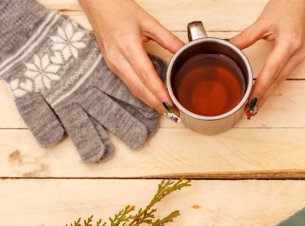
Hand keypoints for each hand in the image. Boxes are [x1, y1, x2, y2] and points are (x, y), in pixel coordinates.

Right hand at [79, 0, 183, 116]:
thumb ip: (168, 38)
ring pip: (133, 89)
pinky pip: (128, 84)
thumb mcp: (148, 21)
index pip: (147, 75)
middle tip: (173, 113)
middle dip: (156, 104)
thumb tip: (185, 51)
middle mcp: (117, 58)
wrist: (97, 4)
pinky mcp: (111, 65)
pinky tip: (152, 98)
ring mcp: (112, 64)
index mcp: (128, 45)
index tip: (172, 103)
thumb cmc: (119, 9)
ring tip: (166, 109)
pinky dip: (141, 94)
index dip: (159, 92)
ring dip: (149, 102)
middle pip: (139, 88)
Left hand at [231, 0, 304, 117]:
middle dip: (264, 97)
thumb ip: (245, 37)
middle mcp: (298, 52)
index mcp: (289, 43)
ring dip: (269, 93)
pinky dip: (274, 84)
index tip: (250, 102)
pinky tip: (266, 91)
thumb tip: (228, 48)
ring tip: (255, 106)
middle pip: (277, 81)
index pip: (270, 72)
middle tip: (250, 111)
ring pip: (282, 80)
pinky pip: (285, 73)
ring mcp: (301, 54)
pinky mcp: (300, 54)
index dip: (259, 89)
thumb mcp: (263, 21)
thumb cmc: (288, 4)